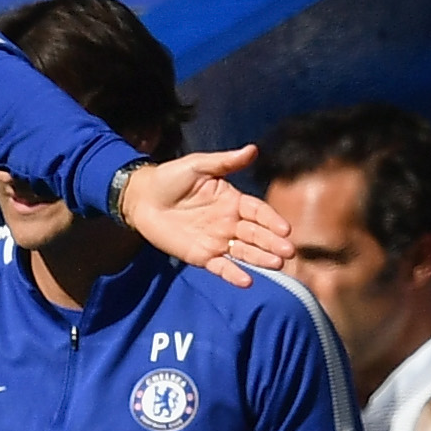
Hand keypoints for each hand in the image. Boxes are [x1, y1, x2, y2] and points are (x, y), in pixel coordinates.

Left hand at [116, 147, 291, 287]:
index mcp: (233, 200)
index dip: (271, 220)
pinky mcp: (202, 256)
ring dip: (260, 259)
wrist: (142, 198)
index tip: (285, 229)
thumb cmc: (170, 178)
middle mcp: (230, 222)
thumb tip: (253, 149)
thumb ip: (225, 162)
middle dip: (273, 243)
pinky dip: (234, 275)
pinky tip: (247, 281)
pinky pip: (221, 267)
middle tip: (288, 251)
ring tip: (276, 265)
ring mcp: (217, 241)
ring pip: (244, 252)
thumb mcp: (198, 165)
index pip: (258, 211)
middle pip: (256, 234)